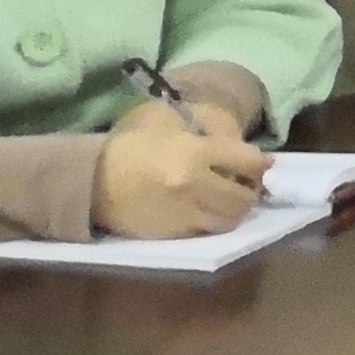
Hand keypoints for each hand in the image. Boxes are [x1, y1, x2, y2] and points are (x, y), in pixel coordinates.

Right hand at [93, 102, 269, 236]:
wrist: (91, 179)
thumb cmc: (135, 143)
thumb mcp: (173, 119)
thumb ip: (212, 128)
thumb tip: (244, 145)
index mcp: (195, 154)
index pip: (249, 162)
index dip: (261, 163)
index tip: (262, 164)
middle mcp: (193, 187)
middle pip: (244, 198)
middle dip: (251, 190)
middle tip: (245, 183)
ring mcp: (183, 215)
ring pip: (229, 220)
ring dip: (234, 210)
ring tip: (226, 198)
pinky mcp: (171, 234)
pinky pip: (205, 231)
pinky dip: (211, 221)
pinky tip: (204, 209)